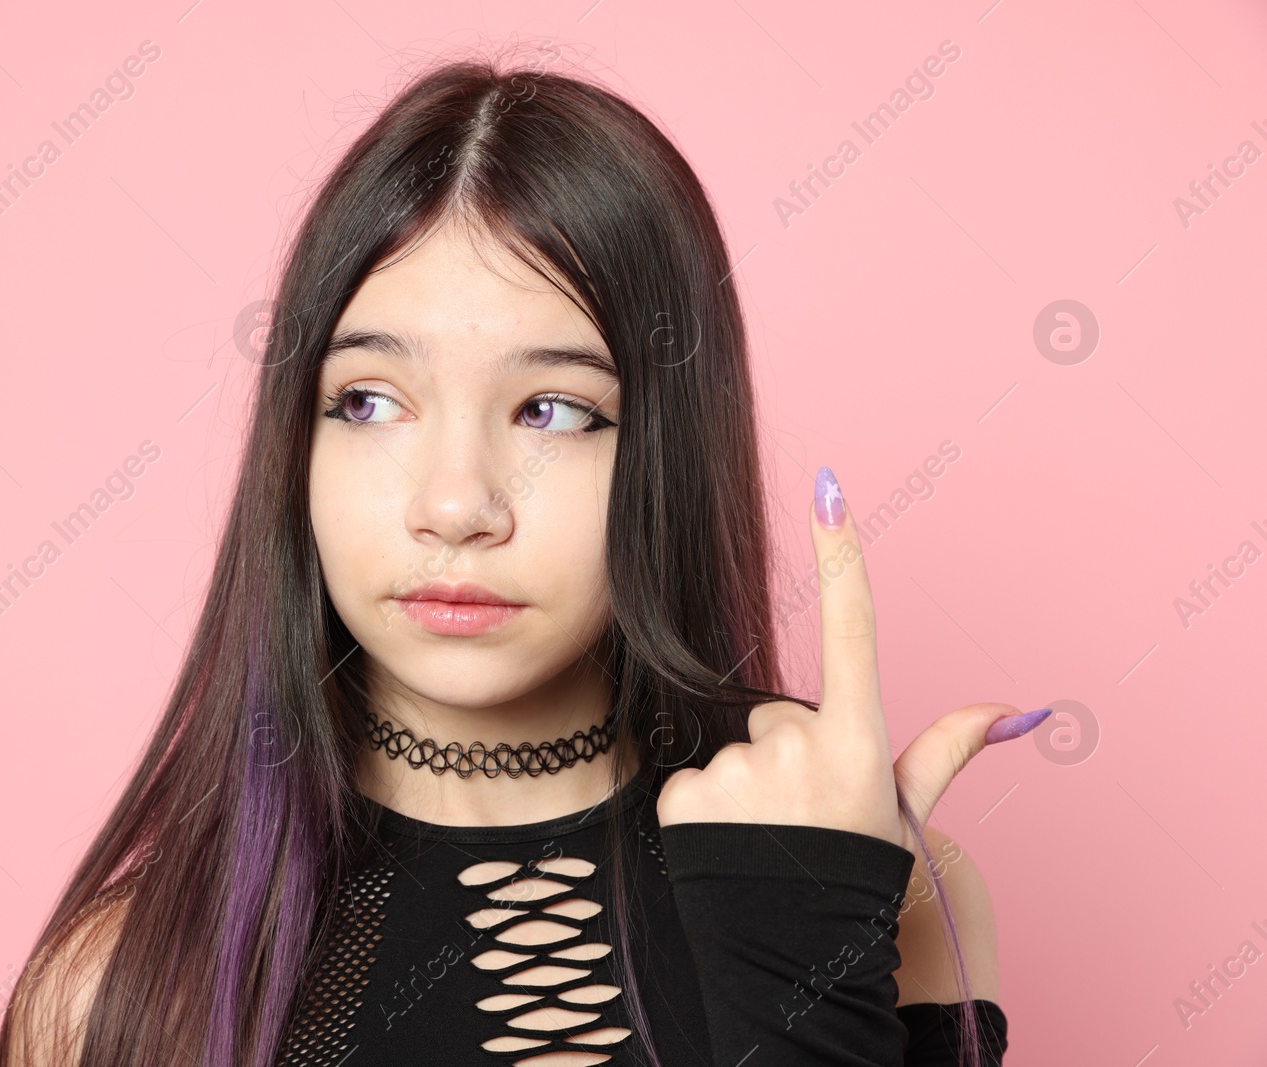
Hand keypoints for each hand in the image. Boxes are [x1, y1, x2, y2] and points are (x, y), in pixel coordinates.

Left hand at [656, 466, 1050, 849]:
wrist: (795, 962)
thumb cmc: (854, 879)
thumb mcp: (902, 812)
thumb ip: (945, 749)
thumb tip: (1013, 709)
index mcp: (858, 742)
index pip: (852, 630)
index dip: (841, 557)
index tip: (829, 487)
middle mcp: (799, 747)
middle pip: (782, 713)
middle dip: (790, 752)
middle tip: (804, 814)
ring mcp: (739, 771)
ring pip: (738, 748)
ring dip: (750, 784)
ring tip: (767, 839)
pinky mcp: (685, 795)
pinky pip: (695, 779)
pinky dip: (707, 808)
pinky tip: (729, 847)